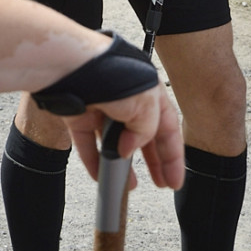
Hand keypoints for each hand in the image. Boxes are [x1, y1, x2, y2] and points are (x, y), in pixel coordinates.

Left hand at [62, 84, 184, 190]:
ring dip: (121, 166)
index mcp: (149, 93)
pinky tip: (102, 177)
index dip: (173, 156)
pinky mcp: (79, 117)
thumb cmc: (114, 74)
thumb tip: (128, 150)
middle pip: (143, 137)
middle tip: (159, 182)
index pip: (167, 128)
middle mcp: (127, 101)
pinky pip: (88, 145)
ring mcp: (102, 109)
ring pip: (113, 144)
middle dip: (152, 161)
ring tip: (129, 184)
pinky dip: (94, 162)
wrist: (76, 66)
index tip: (174, 180)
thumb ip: (146, 131)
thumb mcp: (147, 105)